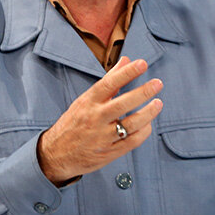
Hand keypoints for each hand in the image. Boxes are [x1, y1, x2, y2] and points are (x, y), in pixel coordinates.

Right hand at [37, 56, 162, 184]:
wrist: (56, 154)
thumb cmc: (74, 122)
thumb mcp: (85, 100)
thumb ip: (109, 81)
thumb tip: (126, 60)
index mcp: (88, 102)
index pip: (109, 83)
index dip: (127, 72)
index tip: (142, 63)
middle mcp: (95, 118)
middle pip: (123, 104)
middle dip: (143, 92)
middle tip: (158, 83)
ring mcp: (102, 137)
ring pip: (131, 124)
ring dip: (148, 113)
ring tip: (158, 103)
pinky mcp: (109, 152)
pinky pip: (132, 142)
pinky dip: (143, 131)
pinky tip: (148, 124)